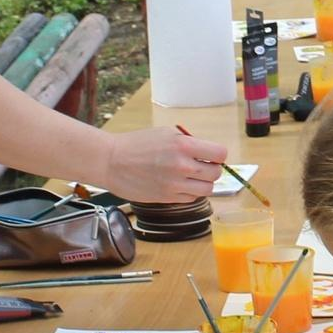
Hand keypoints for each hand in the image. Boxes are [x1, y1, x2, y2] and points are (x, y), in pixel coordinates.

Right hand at [101, 127, 223, 201]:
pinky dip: (190, 192)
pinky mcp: (168, 198)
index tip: (212, 155)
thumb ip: (189, 142)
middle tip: (201, 165)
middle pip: (216, 173)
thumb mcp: (166, 133)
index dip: (218, 155)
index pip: (220, 154)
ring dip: (203, 183)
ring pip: (207, 189)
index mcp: (183, 146)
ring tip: (191, 176)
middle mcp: (182, 166)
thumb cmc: (137, 144)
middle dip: (211, 169)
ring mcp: (175, 185)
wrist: (112, 161)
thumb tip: (207, 153)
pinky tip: (179, 184)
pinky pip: (192, 198)